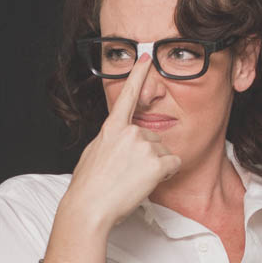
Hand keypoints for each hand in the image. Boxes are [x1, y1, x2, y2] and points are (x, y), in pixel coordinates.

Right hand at [64, 52, 181, 230]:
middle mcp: (130, 132)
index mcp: (112, 128)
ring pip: (163, 152)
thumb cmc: (88, 187)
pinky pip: (173, 164)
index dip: (138, 74)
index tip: (146, 56)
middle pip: (153, 138)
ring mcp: (144, 147)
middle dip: (148, 155)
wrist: (89, 206)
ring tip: (134, 180)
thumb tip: (118, 144)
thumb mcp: (94, 154)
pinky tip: (149, 182)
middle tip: (129, 173)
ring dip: (156, 166)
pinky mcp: (156, 164)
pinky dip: (167, 174)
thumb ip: (111, 142)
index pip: (127, 95)